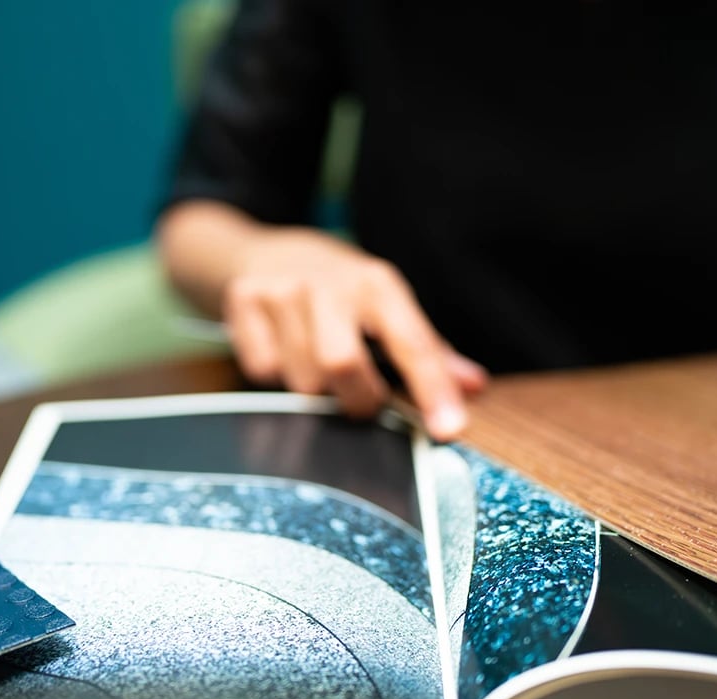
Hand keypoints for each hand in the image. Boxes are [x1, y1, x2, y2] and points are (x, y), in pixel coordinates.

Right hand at [222, 227, 487, 437]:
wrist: (265, 252)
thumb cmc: (339, 291)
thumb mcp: (386, 306)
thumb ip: (428, 350)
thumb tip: (473, 387)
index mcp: (376, 283)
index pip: (411, 342)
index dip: (432, 389)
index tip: (448, 428)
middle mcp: (328, 282)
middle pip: (342, 364)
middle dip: (357, 399)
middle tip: (362, 399)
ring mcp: (280, 290)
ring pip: (302, 380)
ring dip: (317, 391)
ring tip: (318, 365)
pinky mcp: (243, 303)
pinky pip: (262, 372)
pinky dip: (278, 377)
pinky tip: (284, 352)